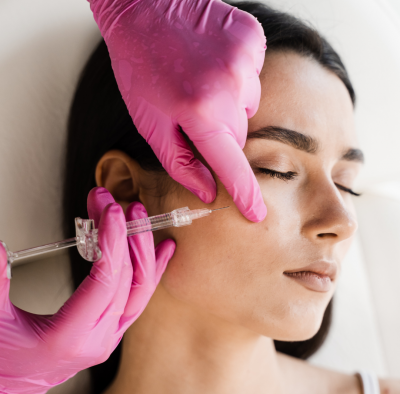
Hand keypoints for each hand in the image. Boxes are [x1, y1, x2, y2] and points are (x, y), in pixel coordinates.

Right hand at [0, 187, 174, 393]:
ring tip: (140, 218)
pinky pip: (141, 297)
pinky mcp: (112, 330)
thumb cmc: (1, 360)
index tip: (111, 211)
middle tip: (118, 204)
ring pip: (141, 288)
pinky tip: (163, 249)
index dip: (111, 241)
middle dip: (125, 235)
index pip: (106, 280)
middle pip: (127, 279)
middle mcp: (98, 339)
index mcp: (70, 337)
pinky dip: (154, 269)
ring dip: (142, 248)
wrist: (9, 387)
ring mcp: (109, 335)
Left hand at [88, 0, 266, 221]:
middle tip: (193, 108)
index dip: (244, 192)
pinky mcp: (253, 38)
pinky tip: (213, 61)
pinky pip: (253, 75)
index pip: (230, 164)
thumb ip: (181, 162)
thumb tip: (208, 191)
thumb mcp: (150, 123)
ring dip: (227, 102)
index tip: (256, 213)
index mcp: (199, 110)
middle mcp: (229, 86)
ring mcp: (245, 58)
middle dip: (218, 131)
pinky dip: (235, 76)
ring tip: (201, 79)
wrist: (144, 8)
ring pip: (247, 106)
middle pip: (238, 134)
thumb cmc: (140, 68)